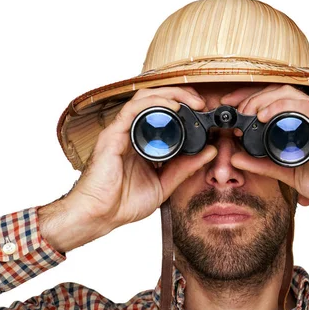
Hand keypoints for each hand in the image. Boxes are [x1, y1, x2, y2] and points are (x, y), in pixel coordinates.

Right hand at [40, 86, 217, 252]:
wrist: (99, 215)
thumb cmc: (122, 203)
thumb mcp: (164, 184)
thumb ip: (185, 168)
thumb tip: (210, 152)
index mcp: (144, 143)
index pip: (164, 114)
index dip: (185, 107)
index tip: (205, 113)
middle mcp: (132, 133)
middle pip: (156, 100)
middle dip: (181, 95)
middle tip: (202, 102)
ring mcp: (121, 132)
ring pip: (145, 98)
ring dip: (171, 94)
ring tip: (191, 101)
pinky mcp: (113, 134)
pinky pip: (133, 109)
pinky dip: (155, 103)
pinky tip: (173, 107)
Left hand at [221, 84, 308, 206]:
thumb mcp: (288, 172)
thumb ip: (263, 164)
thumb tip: (236, 158)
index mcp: (306, 118)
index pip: (275, 97)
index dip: (249, 97)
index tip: (229, 104)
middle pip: (277, 90)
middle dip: (250, 95)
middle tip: (232, 107)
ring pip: (287, 94)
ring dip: (261, 99)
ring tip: (245, 111)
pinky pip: (302, 108)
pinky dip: (280, 108)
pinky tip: (263, 115)